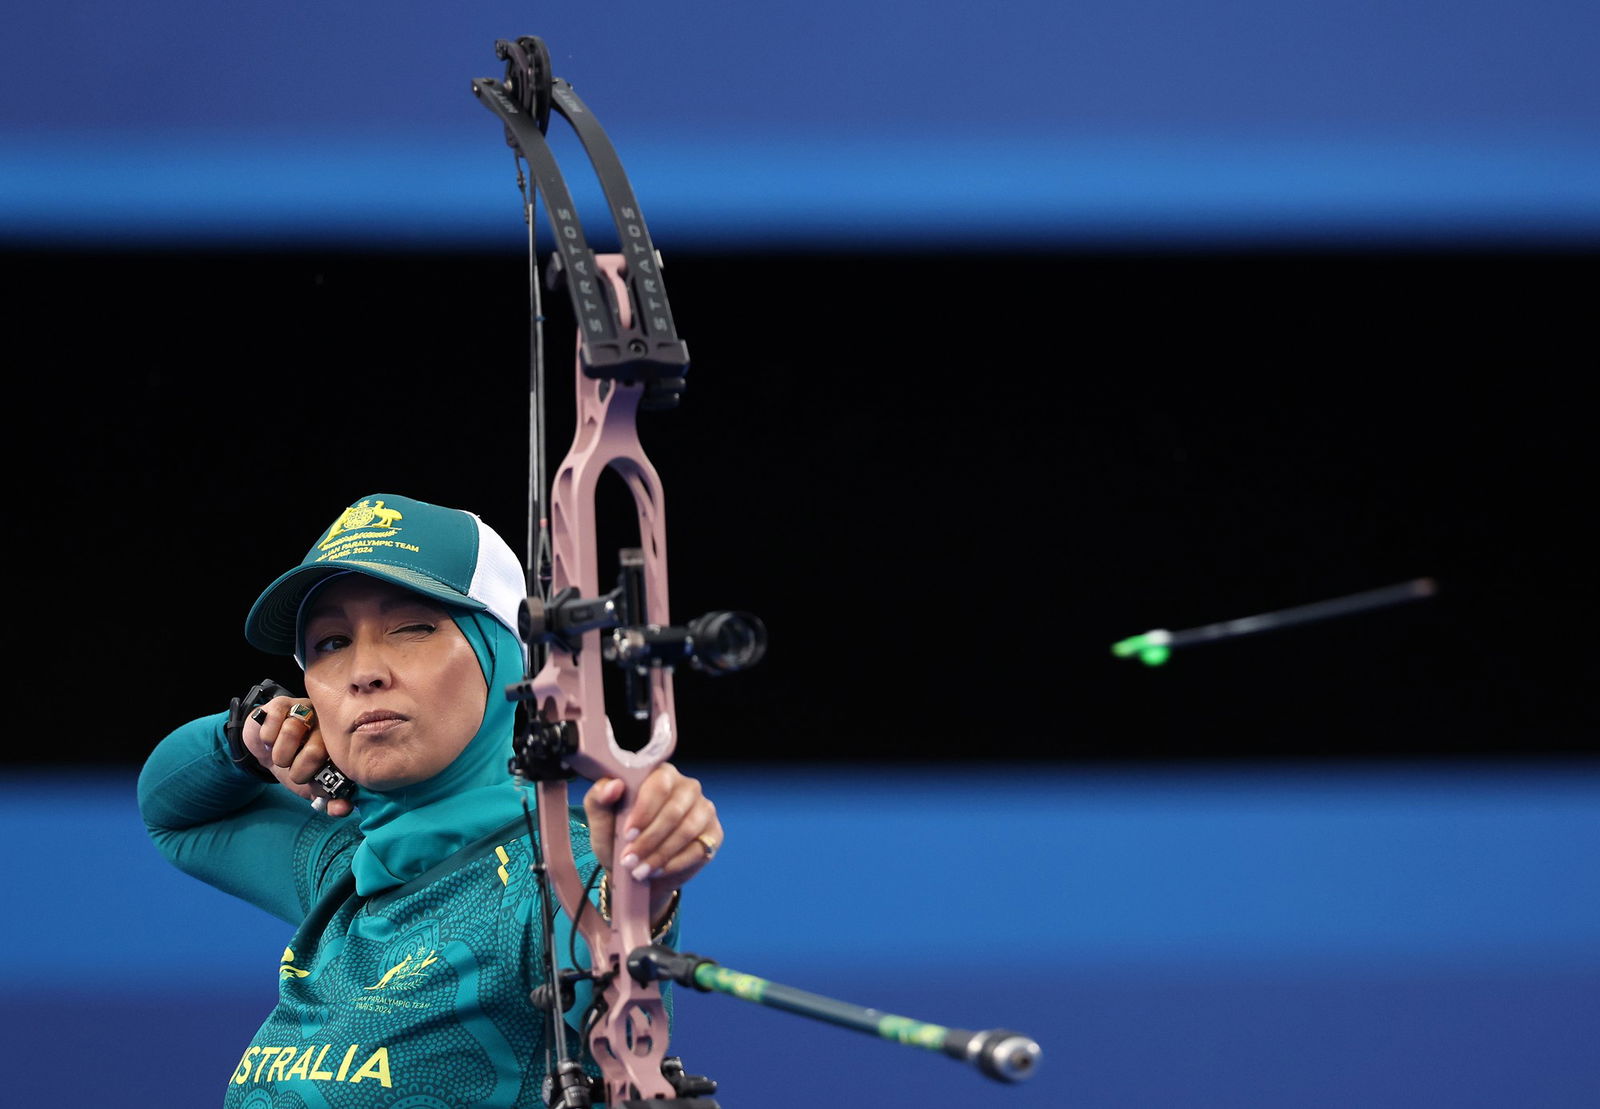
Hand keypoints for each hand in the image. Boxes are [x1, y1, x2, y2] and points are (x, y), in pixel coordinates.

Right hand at [241, 696, 354, 817]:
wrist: (266, 748)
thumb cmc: (294, 765)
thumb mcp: (311, 786)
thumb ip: (330, 800)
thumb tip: (342, 809)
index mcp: (341, 744)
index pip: (340, 764)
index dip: (319, 781)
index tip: (311, 786)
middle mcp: (328, 724)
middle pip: (314, 750)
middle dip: (296, 770)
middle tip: (292, 768)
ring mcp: (307, 710)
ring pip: (291, 733)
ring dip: (279, 753)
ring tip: (281, 754)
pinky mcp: (283, 703)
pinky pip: (273, 722)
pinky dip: (266, 738)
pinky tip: (271, 737)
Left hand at [583, 763, 720, 924]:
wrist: (634, 868)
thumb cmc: (617, 837)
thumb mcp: (601, 819)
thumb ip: (599, 798)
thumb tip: (613, 785)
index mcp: (661, 774)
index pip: (660, 784)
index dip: (644, 811)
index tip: (627, 834)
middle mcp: (687, 787)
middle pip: (675, 810)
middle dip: (650, 839)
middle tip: (630, 860)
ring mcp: (704, 810)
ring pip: (687, 830)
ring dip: (661, 854)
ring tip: (640, 870)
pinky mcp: (714, 834)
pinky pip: (699, 849)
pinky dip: (675, 863)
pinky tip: (657, 870)